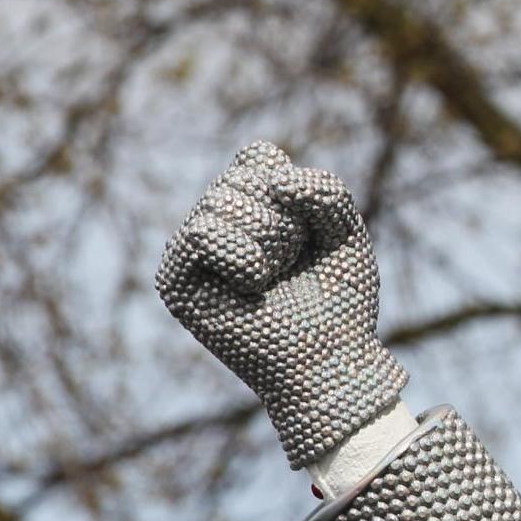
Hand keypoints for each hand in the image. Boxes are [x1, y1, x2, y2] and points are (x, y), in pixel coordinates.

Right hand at [154, 140, 406, 469]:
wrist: (330, 364)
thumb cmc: (338, 304)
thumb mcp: (346, 234)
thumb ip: (326, 191)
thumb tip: (278, 181)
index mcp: (250, 210)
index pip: (257, 156)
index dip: (291, 186)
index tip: (309, 230)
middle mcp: (215, 225)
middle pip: (242, 175)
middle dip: (287, 220)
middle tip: (294, 264)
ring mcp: (192, 252)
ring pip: (220, 200)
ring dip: (270, 241)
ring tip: (275, 278)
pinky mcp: (174, 280)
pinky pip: (200, 233)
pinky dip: (242, 256)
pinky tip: (255, 285)